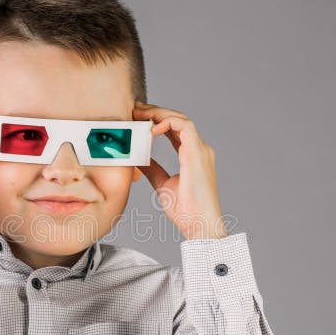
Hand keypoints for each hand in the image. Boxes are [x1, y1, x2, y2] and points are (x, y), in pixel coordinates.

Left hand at [132, 101, 227, 239]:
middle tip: (134, 110)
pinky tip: (152, 128)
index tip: (138, 118)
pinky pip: (185, 127)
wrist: (199, 225)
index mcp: (193, 155)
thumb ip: (153, 170)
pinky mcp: (198, 154)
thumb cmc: (186, 211)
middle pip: (177, 120)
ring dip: (159, 114)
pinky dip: (168, 122)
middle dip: (155, 112)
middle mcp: (199, 149)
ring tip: (140, 114)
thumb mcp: (163, 185)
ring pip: (181, 119)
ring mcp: (201, 150)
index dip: (157, 120)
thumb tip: (139, 161)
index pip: (175, 129)